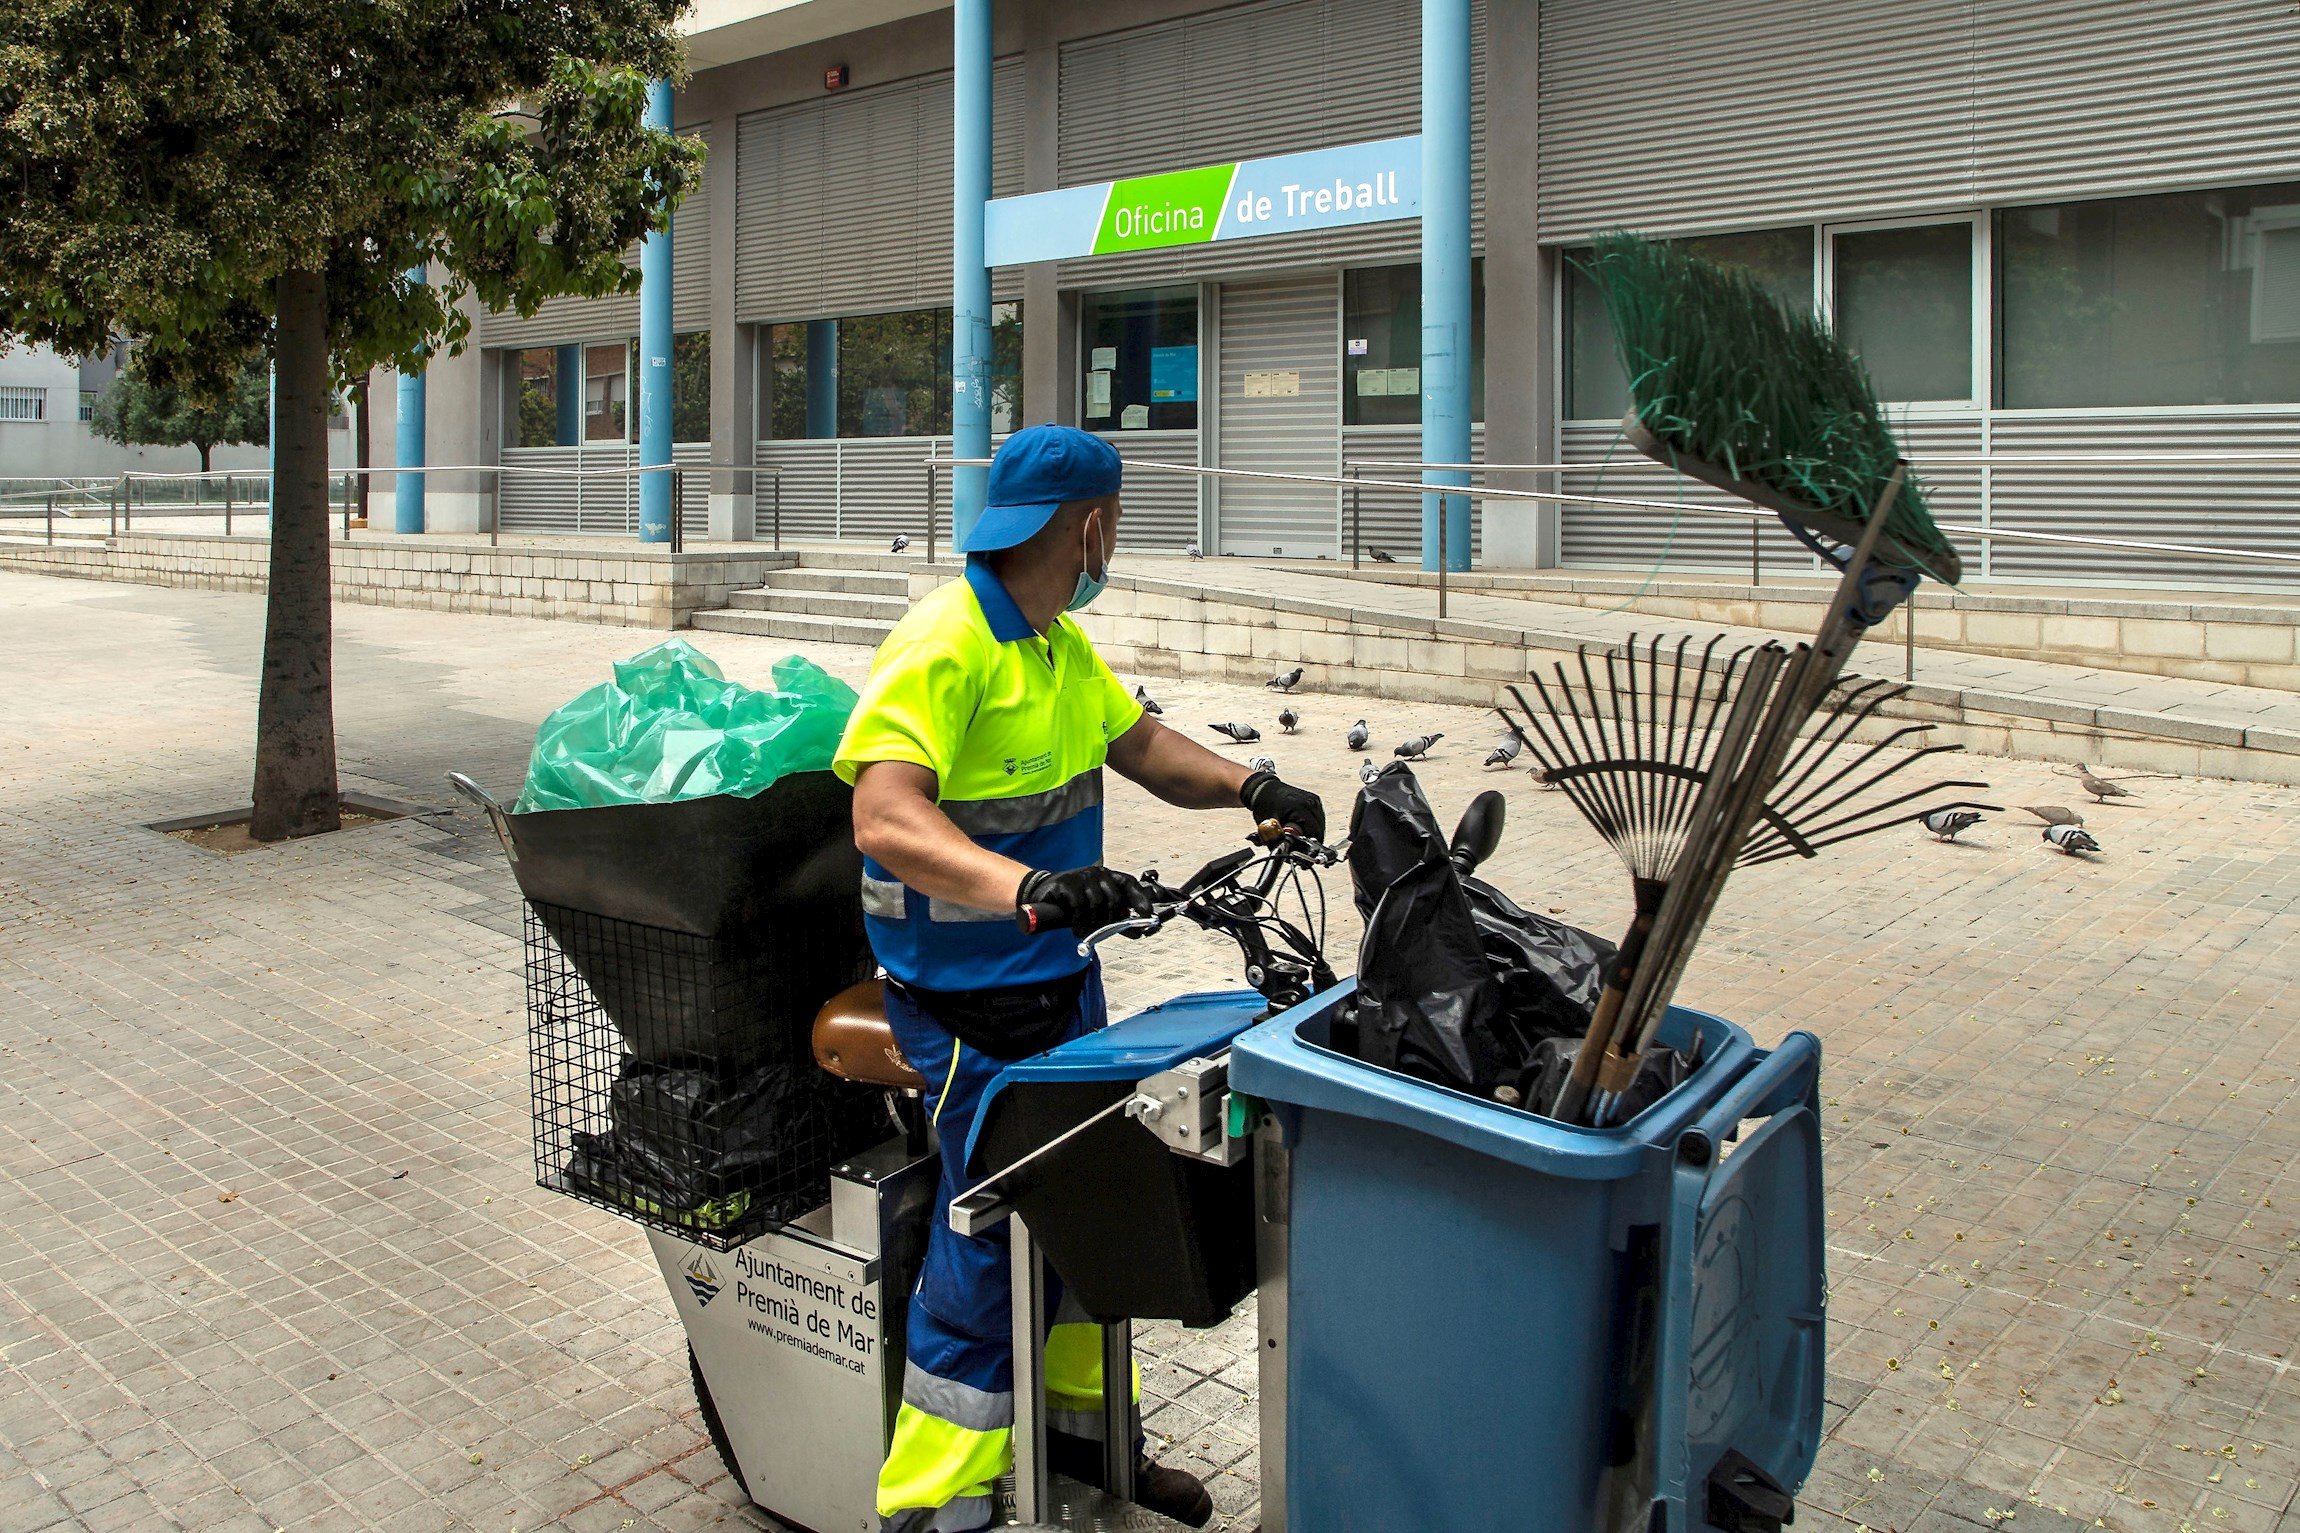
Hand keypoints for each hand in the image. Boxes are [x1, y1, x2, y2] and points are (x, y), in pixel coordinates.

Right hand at [1016, 864, 1155, 936]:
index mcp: (1108, 877)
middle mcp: (1097, 874)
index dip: (1140, 899)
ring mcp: (1081, 877)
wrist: (1043, 893)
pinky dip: (1079, 921)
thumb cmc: (1073, 901)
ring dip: (1092, 924)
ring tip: (1085, 932)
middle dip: (1109, 920)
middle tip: (1101, 932)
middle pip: (1114, 898)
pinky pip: (1079, 905)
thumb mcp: (1097, 909)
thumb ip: (1117, 919)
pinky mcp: (1066, 883)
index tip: (1147, 914)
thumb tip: (1138, 932)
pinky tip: (1077, 929)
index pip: (1129, 884)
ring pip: (1096, 903)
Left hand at [1240, 771, 1326, 844]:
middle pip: (1319, 829)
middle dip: (1311, 840)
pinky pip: (1318, 818)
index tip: (1303, 851)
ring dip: (1312, 833)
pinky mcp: (1314, 801)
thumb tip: (1285, 853)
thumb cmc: (1265, 804)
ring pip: (1320, 825)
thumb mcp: (1270, 826)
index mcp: (1301, 808)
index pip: (1315, 832)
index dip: (1310, 845)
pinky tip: (1301, 826)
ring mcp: (1314, 800)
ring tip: (1299, 834)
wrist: (1264, 789)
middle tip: (1299, 845)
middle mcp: (1311, 802)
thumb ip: (1278, 840)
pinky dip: (1312, 825)